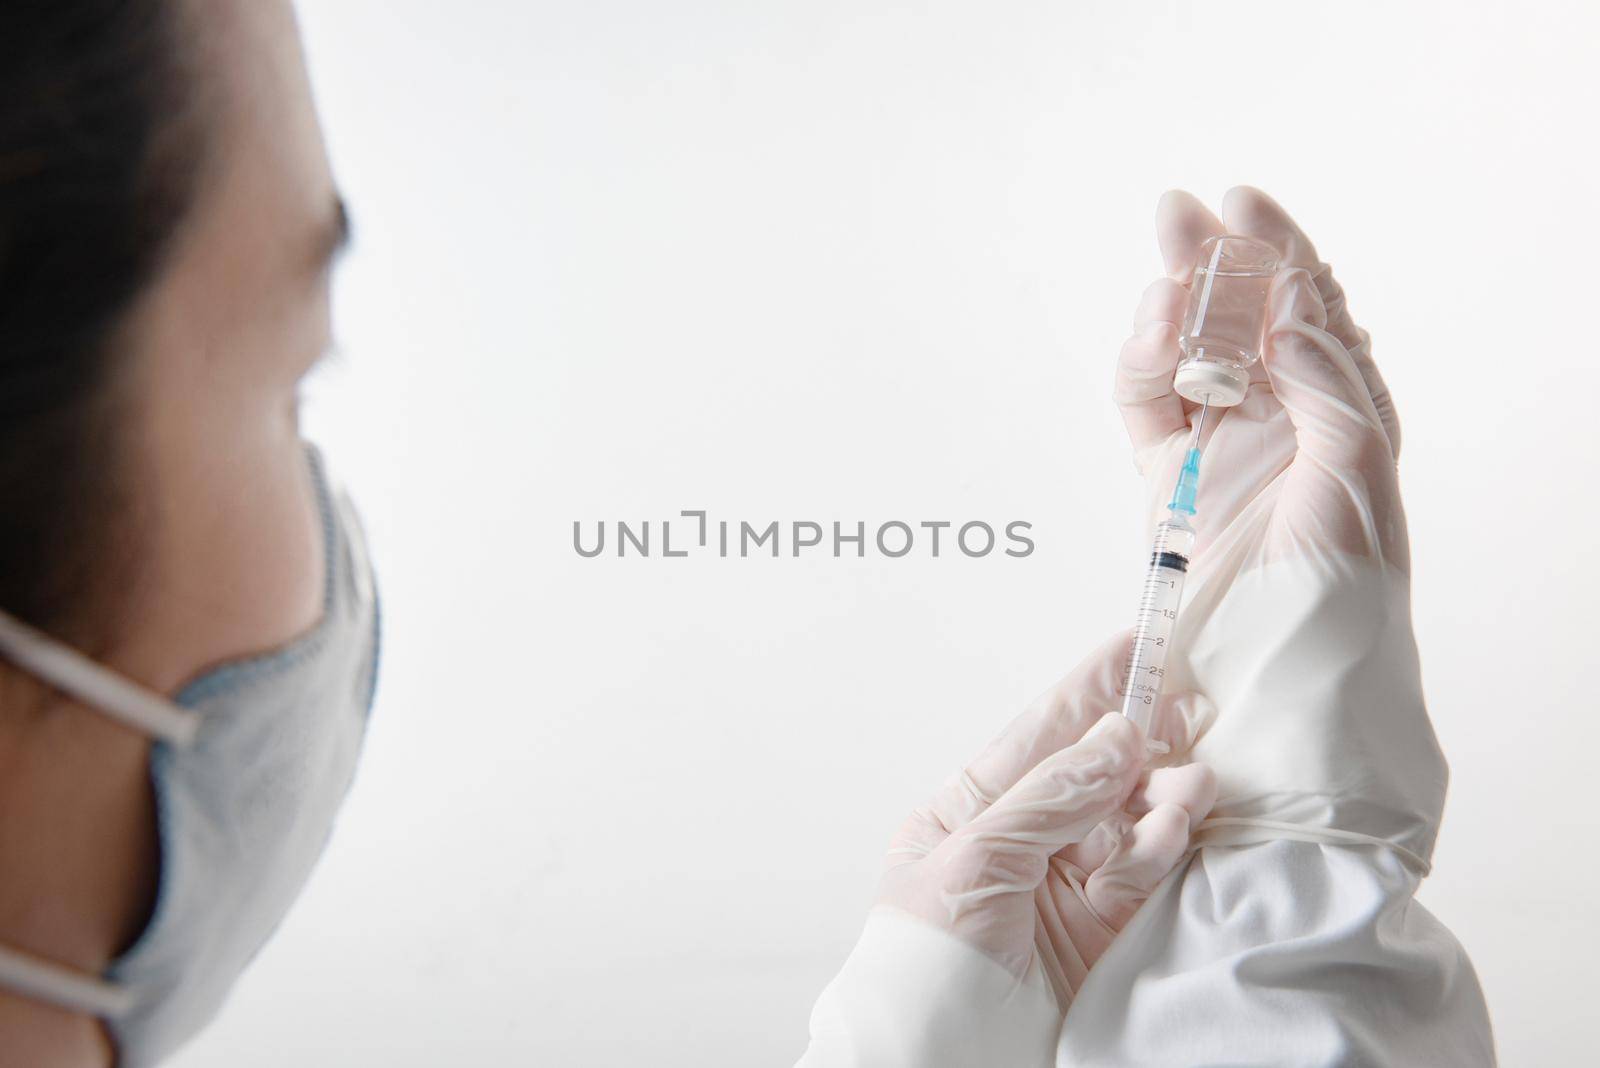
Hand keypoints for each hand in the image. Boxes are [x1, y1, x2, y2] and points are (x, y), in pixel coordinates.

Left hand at [875, 634, 1215, 1005]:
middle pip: (1090, 775)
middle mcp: (1018, 844)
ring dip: (1160, 795)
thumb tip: (1118, 735)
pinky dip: (1163, 844)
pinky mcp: (1100, 933)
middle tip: (1184, 704)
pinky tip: (1183, 817)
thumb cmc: (924, 967)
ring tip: (1192, 778)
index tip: (1134, 646)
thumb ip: (1051, 797)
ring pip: (1125, 822)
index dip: (1086, 692)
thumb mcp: (975, 861)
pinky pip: (1140, 874)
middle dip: (1136, 740)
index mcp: (967, 814)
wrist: (936, 1067)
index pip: (1037, 738)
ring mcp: (1060, 889)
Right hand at [1114, 186, 1406, 571]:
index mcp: (1340, 405)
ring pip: (1184, 353)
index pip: (1307, 309)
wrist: (1288, 665)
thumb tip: (1289, 302)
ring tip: (1164, 292)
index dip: (1277, 250)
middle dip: (1210, 262)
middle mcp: (1279, 416)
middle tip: (1176, 214)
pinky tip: (1148, 340)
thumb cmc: (1346, 576)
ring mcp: (1217, 443)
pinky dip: (1140, 366)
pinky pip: (1144, 405)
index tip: (1244, 202)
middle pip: (1238, 319)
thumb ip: (1324, 378)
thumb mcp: (1358, 465)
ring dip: (1172, 311)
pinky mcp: (1165, 476)